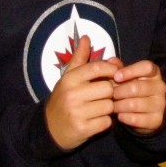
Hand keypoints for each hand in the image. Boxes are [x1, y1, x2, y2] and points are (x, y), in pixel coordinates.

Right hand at [44, 35, 119, 149]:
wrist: (49, 128)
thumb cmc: (64, 98)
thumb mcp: (69, 77)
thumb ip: (80, 58)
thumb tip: (86, 37)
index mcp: (70, 79)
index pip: (97, 67)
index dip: (112, 70)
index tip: (115, 74)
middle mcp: (72, 94)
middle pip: (108, 88)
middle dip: (110, 92)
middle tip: (105, 96)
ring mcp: (77, 112)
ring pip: (109, 106)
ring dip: (109, 108)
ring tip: (100, 108)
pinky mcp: (82, 129)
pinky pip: (106, 122)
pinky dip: (105, 122)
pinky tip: (97, 120)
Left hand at [112, 59, 165, 134]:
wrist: (147, 113)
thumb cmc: (134, 90)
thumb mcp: (128, 77)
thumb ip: (119, 68)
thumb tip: (110, 61)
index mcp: (154, 73)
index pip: (146, 67)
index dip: (130, 71)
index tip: (116, 76)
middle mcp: (160, 87)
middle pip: (136, 88)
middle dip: (118, 92)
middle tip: (109, 95)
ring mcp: (160, 104)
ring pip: (134, 104)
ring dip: (119, 106)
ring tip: (112, 106)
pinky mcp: (157, 120)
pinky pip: (136, 119)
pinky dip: (124, 117)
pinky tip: (120, 115)